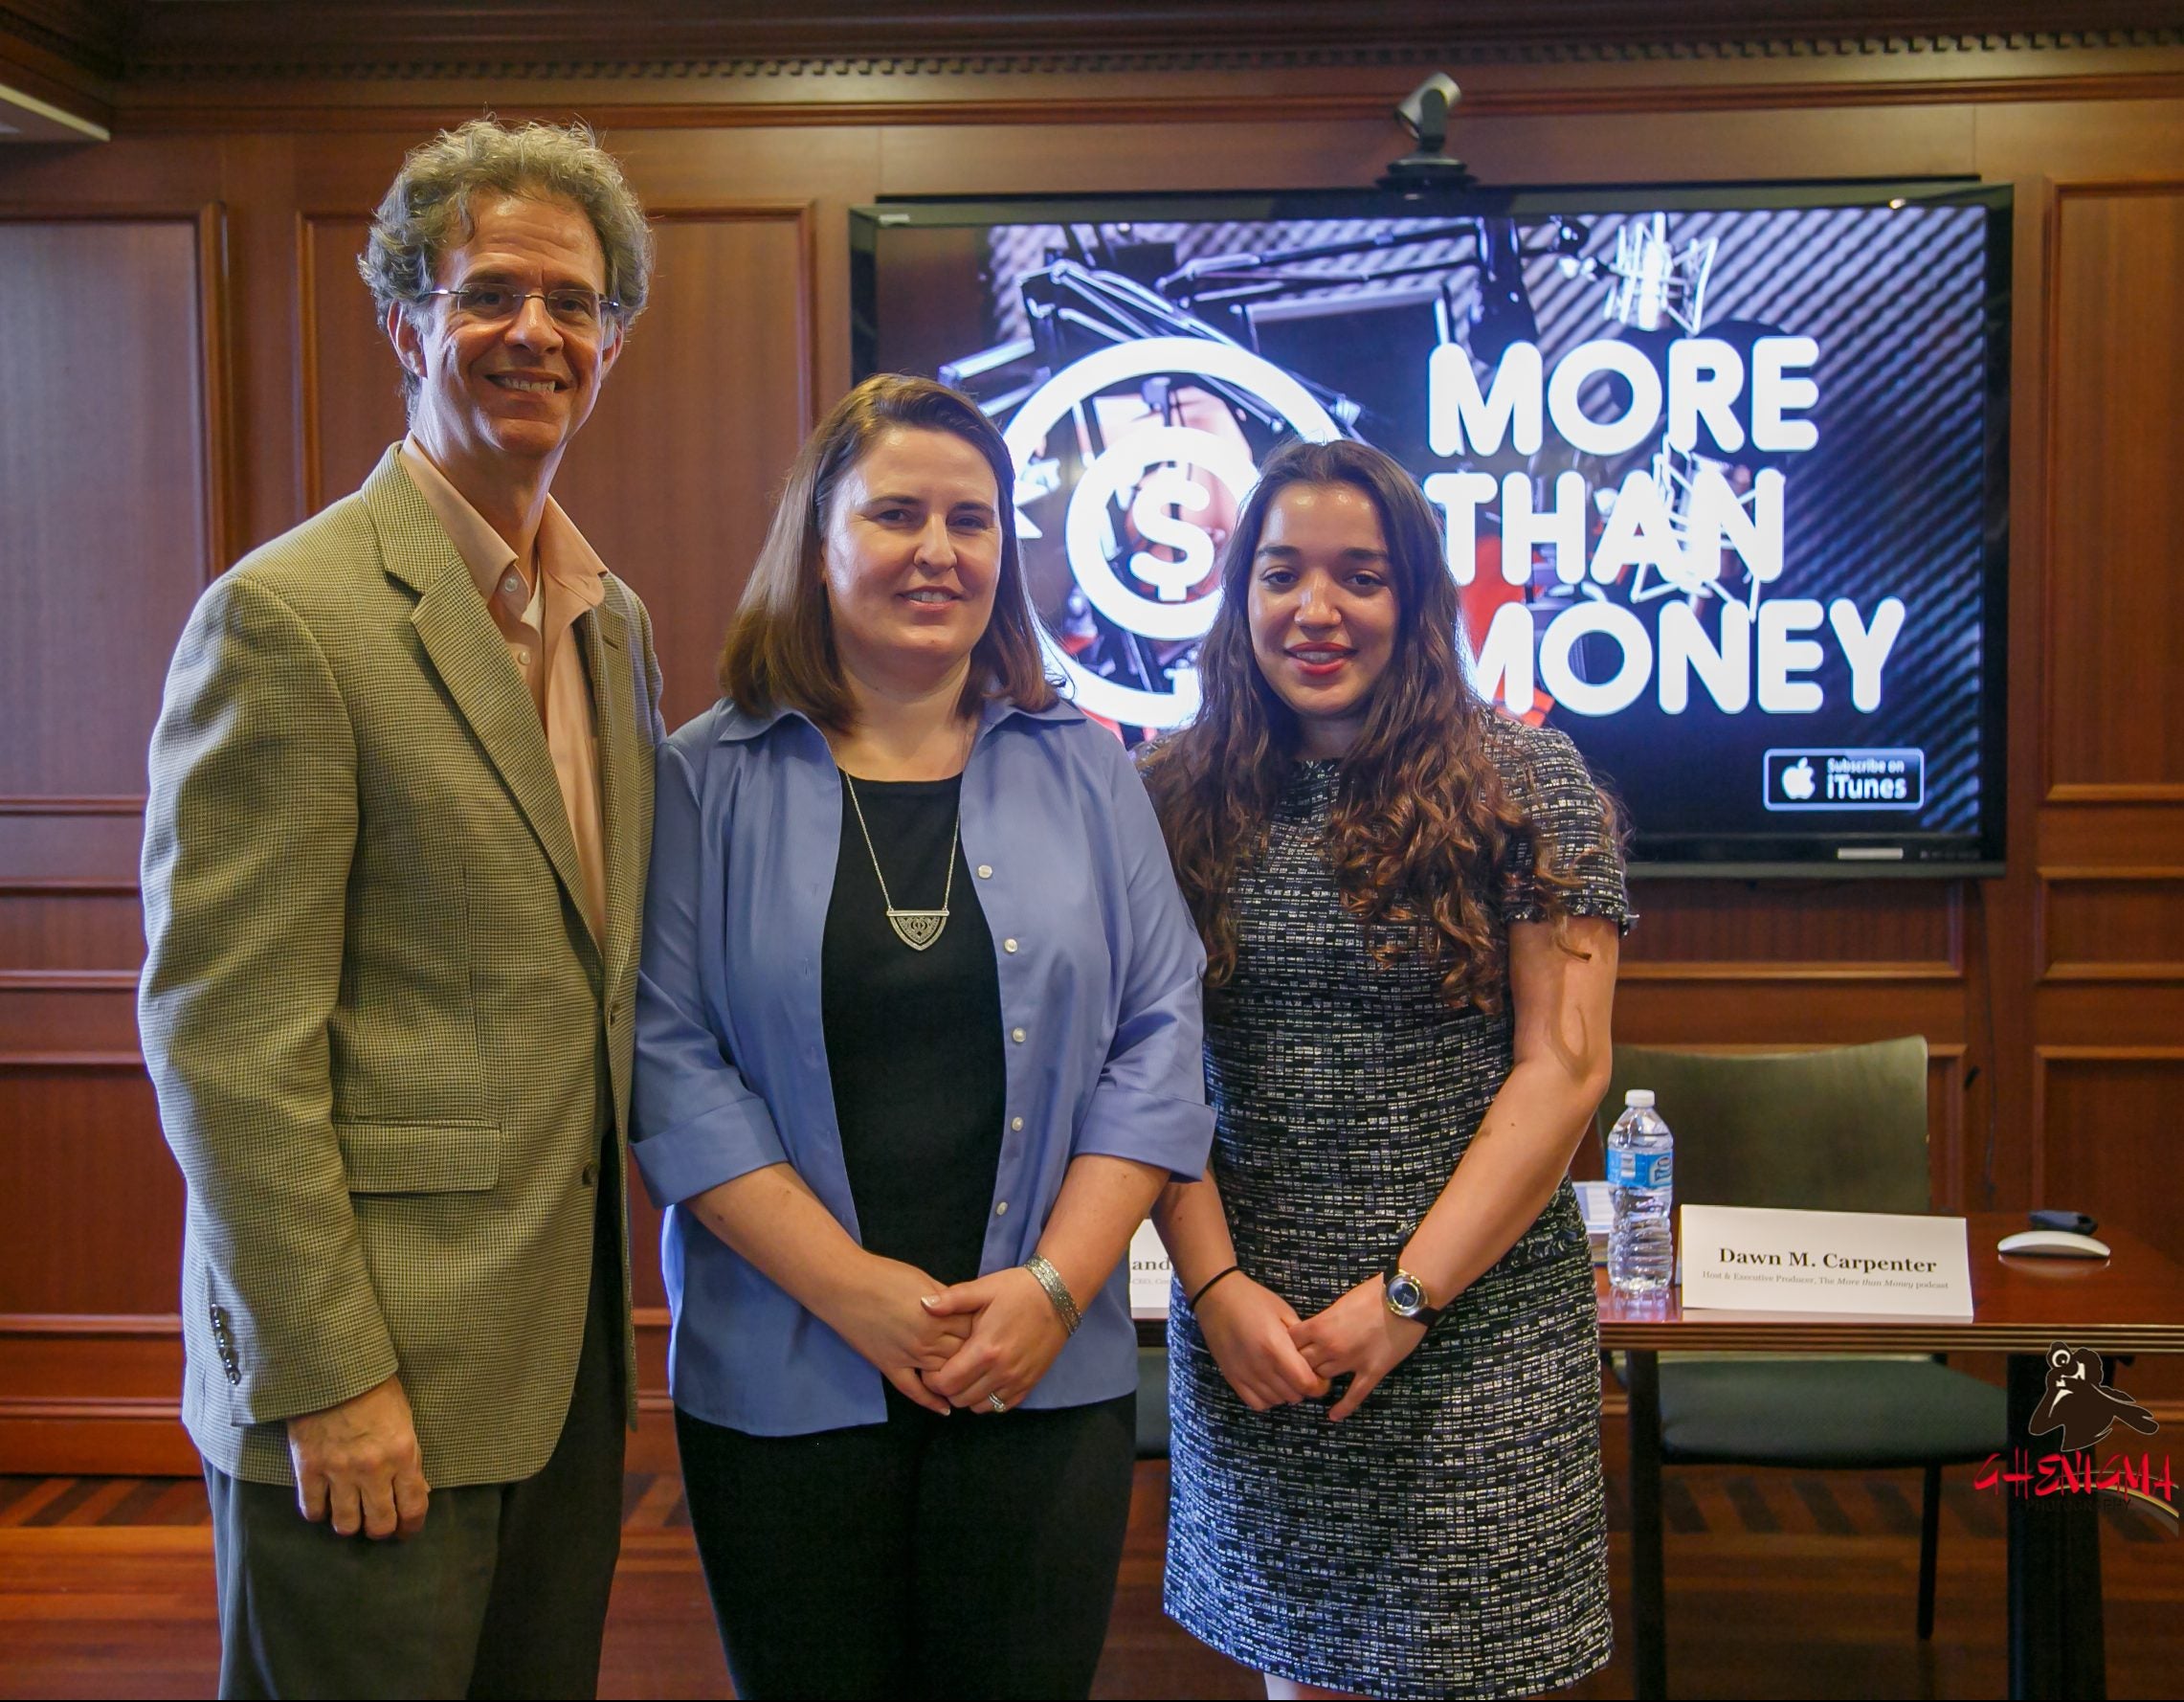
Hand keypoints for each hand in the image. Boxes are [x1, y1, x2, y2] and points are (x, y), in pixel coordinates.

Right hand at [285, 1373, 428, 1538]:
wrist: (332, 1369)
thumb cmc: (375, 1390)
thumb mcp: (405, 1420)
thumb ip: (409, 1458)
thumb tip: (418, 1490)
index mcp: (403, 1454)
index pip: (413, 1507)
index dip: (411, 1527)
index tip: (407, 1531)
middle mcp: (372, 1469)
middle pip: (379, 1525)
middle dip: (381, 1530)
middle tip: (378, 1524)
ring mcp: (338, 1472)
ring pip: (346, 1525)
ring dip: (350, 1525)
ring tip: (351, 1515)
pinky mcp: (308, 1469)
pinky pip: (312, 1511)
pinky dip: (319, 1513)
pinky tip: (324, 1504)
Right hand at [823, 1254, 975, 1415]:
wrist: (844, 1285)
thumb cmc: (884, 1276)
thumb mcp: (924, 1280)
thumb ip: (946, 1299)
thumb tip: (965, 1310)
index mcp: (938, 1315)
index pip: (973, 1330)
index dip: (983, 1331)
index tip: (989, 1331)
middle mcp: (927, 1340)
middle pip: (963, 1354)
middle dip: (974, 1354)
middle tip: (983, 1355)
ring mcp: (908, 1357)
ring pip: (943, 1375)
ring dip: (958, 1377)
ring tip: (972, 1382)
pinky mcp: (890, 1367)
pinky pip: (913, 1391)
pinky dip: (931, 1402)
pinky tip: (945, 1409)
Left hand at [919, 1268, 1067, 1412]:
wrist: (1058, 1294)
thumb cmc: (1018, 1289)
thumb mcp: (983, 1288)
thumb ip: (951, 1299)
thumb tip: (923, 1305)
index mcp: (985, 1349)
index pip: (946, 1383)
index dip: (932, 1379)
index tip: (931, 1366)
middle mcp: (1001, 1371)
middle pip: (960, 1399)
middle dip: (947, 1388)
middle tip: (947, 1369)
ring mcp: (1018, 1380)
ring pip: (980, 1406)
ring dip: (968, 1395)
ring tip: (967, 1374)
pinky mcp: (1030, 1383)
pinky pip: (1002, 1406)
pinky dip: (989, 1398)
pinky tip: (986, 1380)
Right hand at [1194, 1275, 1329, 1411]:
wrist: (1217, 1297)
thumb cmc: (1254, 1300)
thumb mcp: (1285, 1312)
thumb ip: (1302, 1338)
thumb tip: (1316, 1360)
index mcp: (1275, 1347)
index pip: (1306, 1383)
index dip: (1319, 1385)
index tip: (1321, 1377)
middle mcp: (1260, 1366)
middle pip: (1294, 1395)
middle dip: (1304, 1387)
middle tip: (1303, 1372)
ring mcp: (1244, 1375)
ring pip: (1277, 1401)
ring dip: (1286, 1392)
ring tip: (1285, 1376)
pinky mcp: (1232, 1378)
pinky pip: (1257, 1403)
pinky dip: (1268, 1398)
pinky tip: (1270, 1383)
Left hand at [1288, 1277, 1428, 1422]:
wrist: (1405, 1297)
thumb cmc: (1373, 1293)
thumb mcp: (1340, 1303)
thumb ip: (1325, 1321)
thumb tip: (1315, 1332)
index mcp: (1320, 1326)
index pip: (1291, 1343)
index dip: (1288, 1346)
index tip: (1291, 1348)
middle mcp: (1331, 1346)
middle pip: (1303, 1364)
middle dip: (1300, 1365)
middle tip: (1302, 1367)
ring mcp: (1351, 1361)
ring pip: (1324, 1378)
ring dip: (1320, 1379)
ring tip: (1317, 1382)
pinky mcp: (1372, 1371)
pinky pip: (1354, 1395)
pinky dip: (1343, 1407)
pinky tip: (1334, 1416)